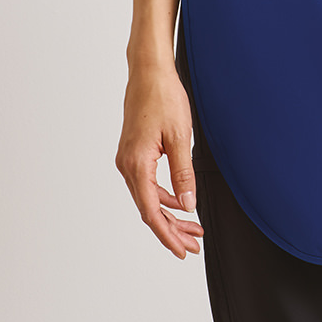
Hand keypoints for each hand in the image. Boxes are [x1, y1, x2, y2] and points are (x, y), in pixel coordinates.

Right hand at [115, 60, 203, 258]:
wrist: (148, 71)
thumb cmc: (164, 97)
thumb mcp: (180, 136)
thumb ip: (184, 173)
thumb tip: (188, 205)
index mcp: (137, 165)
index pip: (152, 212)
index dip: (168, 235)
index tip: (182, 250)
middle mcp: (127, 166)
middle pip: (149, 209)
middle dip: (172, 230)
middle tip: (194, 244)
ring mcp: (128, 159)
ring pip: (148, 198)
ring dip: (169, 214)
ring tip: (192, 227)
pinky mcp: (133, 152)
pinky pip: (147, 184)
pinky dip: (164, 196)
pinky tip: (180, 201)